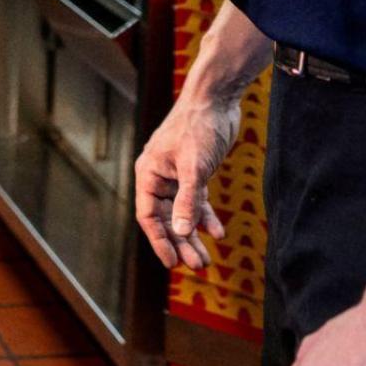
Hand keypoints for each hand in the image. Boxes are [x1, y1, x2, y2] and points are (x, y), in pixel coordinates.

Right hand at [134, 91, 240, 269]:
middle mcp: (158, 177)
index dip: (160, 241)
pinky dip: (206, 216)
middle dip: (181, 243)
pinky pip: (196, 201)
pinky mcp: (194, 172)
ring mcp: (176, 175)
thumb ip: (187, 201)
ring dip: (193, 234)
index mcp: (148, 174)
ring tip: (206, 258)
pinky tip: (218, 232)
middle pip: (166, 219)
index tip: (173, 263)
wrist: (215, 100)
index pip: (148, 216)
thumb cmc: (199, 128)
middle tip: (198, 265)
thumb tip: (180, 231)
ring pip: (181, 213)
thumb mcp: (194, 168)